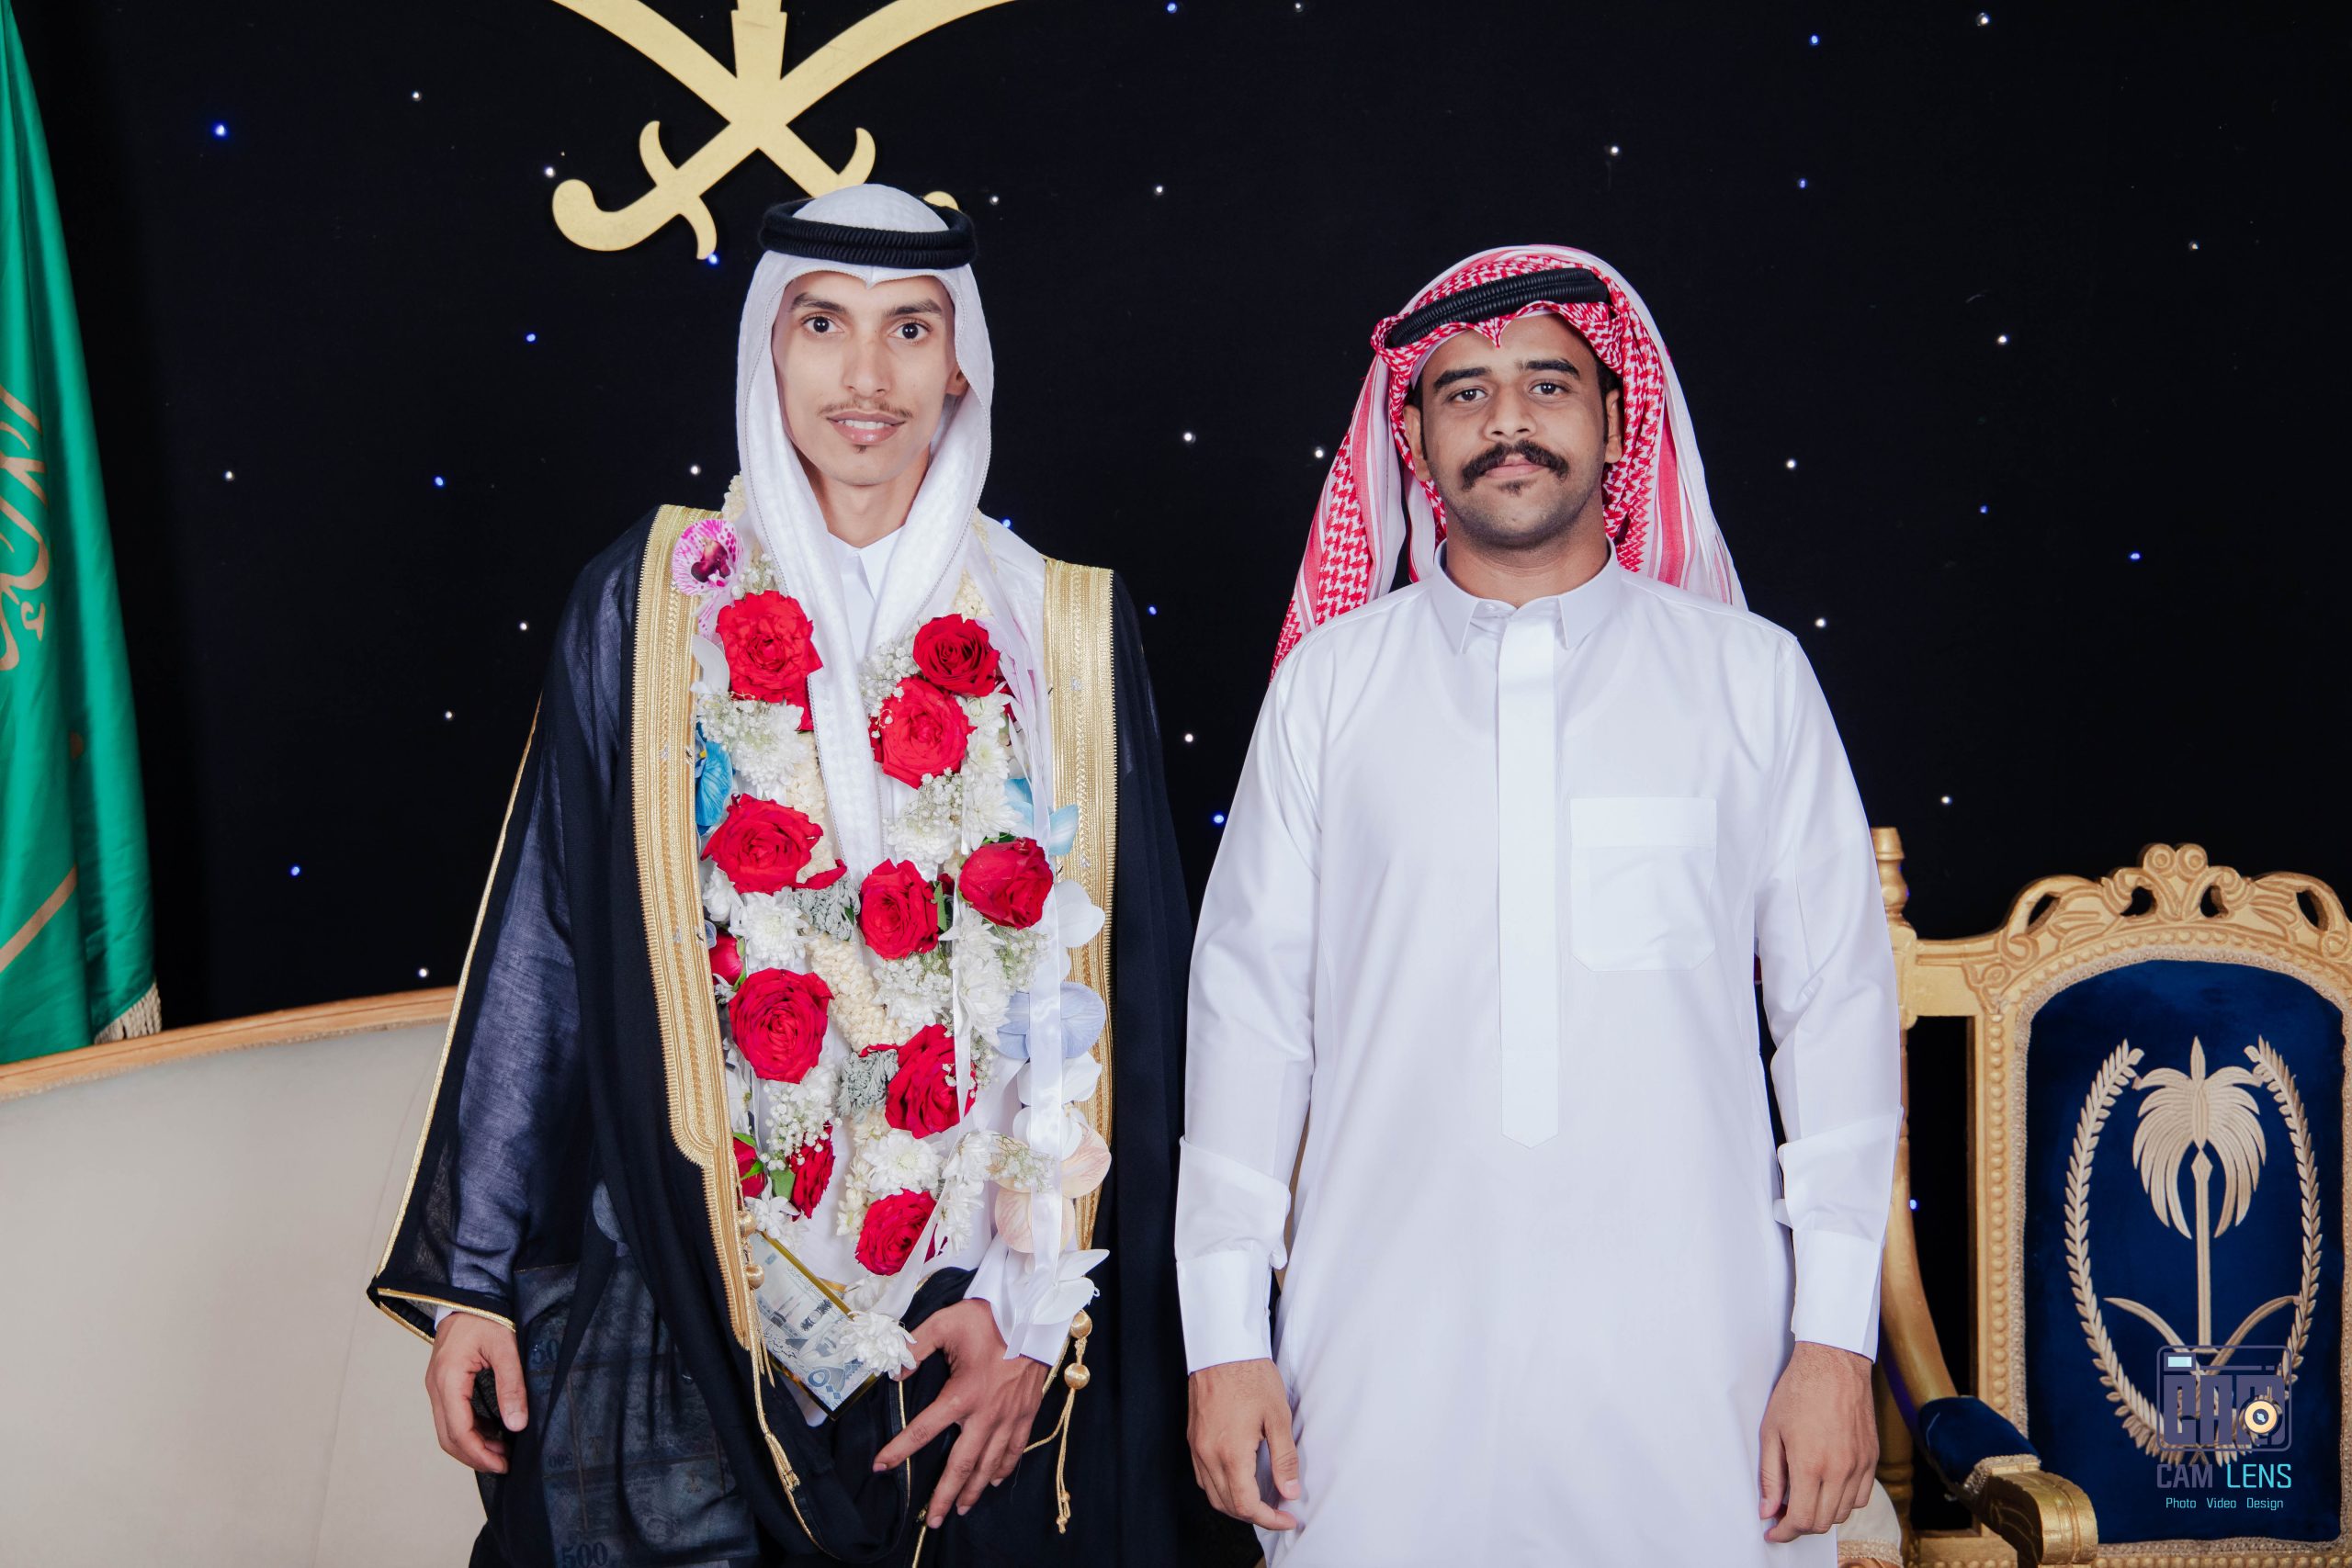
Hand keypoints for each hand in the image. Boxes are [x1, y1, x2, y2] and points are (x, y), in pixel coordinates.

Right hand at [426, 1311, 526, 1473]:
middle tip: (504, 1464)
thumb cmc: (487, 1314)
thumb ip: (512, 1385)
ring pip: (447, 1428)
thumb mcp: (506, 1347)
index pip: (458, 1431)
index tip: (503, 1465)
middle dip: (475, 1455)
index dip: (479, 1454)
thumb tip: (516, 1425)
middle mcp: (436, 1386)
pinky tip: (493, 1431)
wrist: (469, 1291)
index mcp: (448, 1379)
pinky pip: (452, 1415)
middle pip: (448, 1436)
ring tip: (502, 1451)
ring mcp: (437, 1384)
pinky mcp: (444, 1381)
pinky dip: (470, 1429)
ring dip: (472, 1444)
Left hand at [871, 1300, 1052, 1528]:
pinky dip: (1004, 1470)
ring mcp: (1010, 1416)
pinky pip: (1016, 1450)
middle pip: (962, 1464)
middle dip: (944, 1495)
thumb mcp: (945, 1322)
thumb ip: (916, 1346)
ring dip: (973, 1490)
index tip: (880, 1466)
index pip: (924, 1429)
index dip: (899, 1450)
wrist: (1033, 1314)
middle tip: (931, 1520)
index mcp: (962, 1393)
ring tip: (959, 1509)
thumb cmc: (987, 1318)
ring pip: (989, 1464)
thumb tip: (894, 1372)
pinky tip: (993, 1482)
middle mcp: (986, 1413)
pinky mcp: (1027, 1413)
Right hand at [1187, 1358, 1299, 1531]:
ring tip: (1261, 1501)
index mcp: (1231, 1453)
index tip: (1287, 1518)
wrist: (1223, 1349)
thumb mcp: (1278, 1417)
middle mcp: (1208, 1455)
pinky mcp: (1194, 1439)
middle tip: (1279, 1512)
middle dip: (1255, 1516)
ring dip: (1236, 1505)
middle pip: (1228, 1506)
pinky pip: (1203, 1477)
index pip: (1247, 1505)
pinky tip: (1238, 1481)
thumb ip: (1284, 1459)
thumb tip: (1289, 1492)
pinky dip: (1221, 1489)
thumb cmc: (1251, 1377)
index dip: (1270, 1519)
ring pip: (1213, 1495)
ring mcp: (1197, 1448)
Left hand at [1758, 1341, 1876, 1541]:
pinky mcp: (1872, 1458)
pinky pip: (1861, 1496)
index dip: (1785, 1532)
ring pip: (1844, 1513)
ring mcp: (1860, 1465)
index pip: (1803, 1520)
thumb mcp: (1771, 1432)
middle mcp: (1840, 1470)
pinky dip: (1844, 1501)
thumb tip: (1768, 1510)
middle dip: (1801, 1526)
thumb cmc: (1798, 1391)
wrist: (1834, 1363)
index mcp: (1811, 1465)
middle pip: (1824, 1522)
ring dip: (1823, 1514)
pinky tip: (1828, 1488)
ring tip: (1804, 1500)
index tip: (1773, 1531)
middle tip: (1784, 1515)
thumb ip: (1770, 1476)